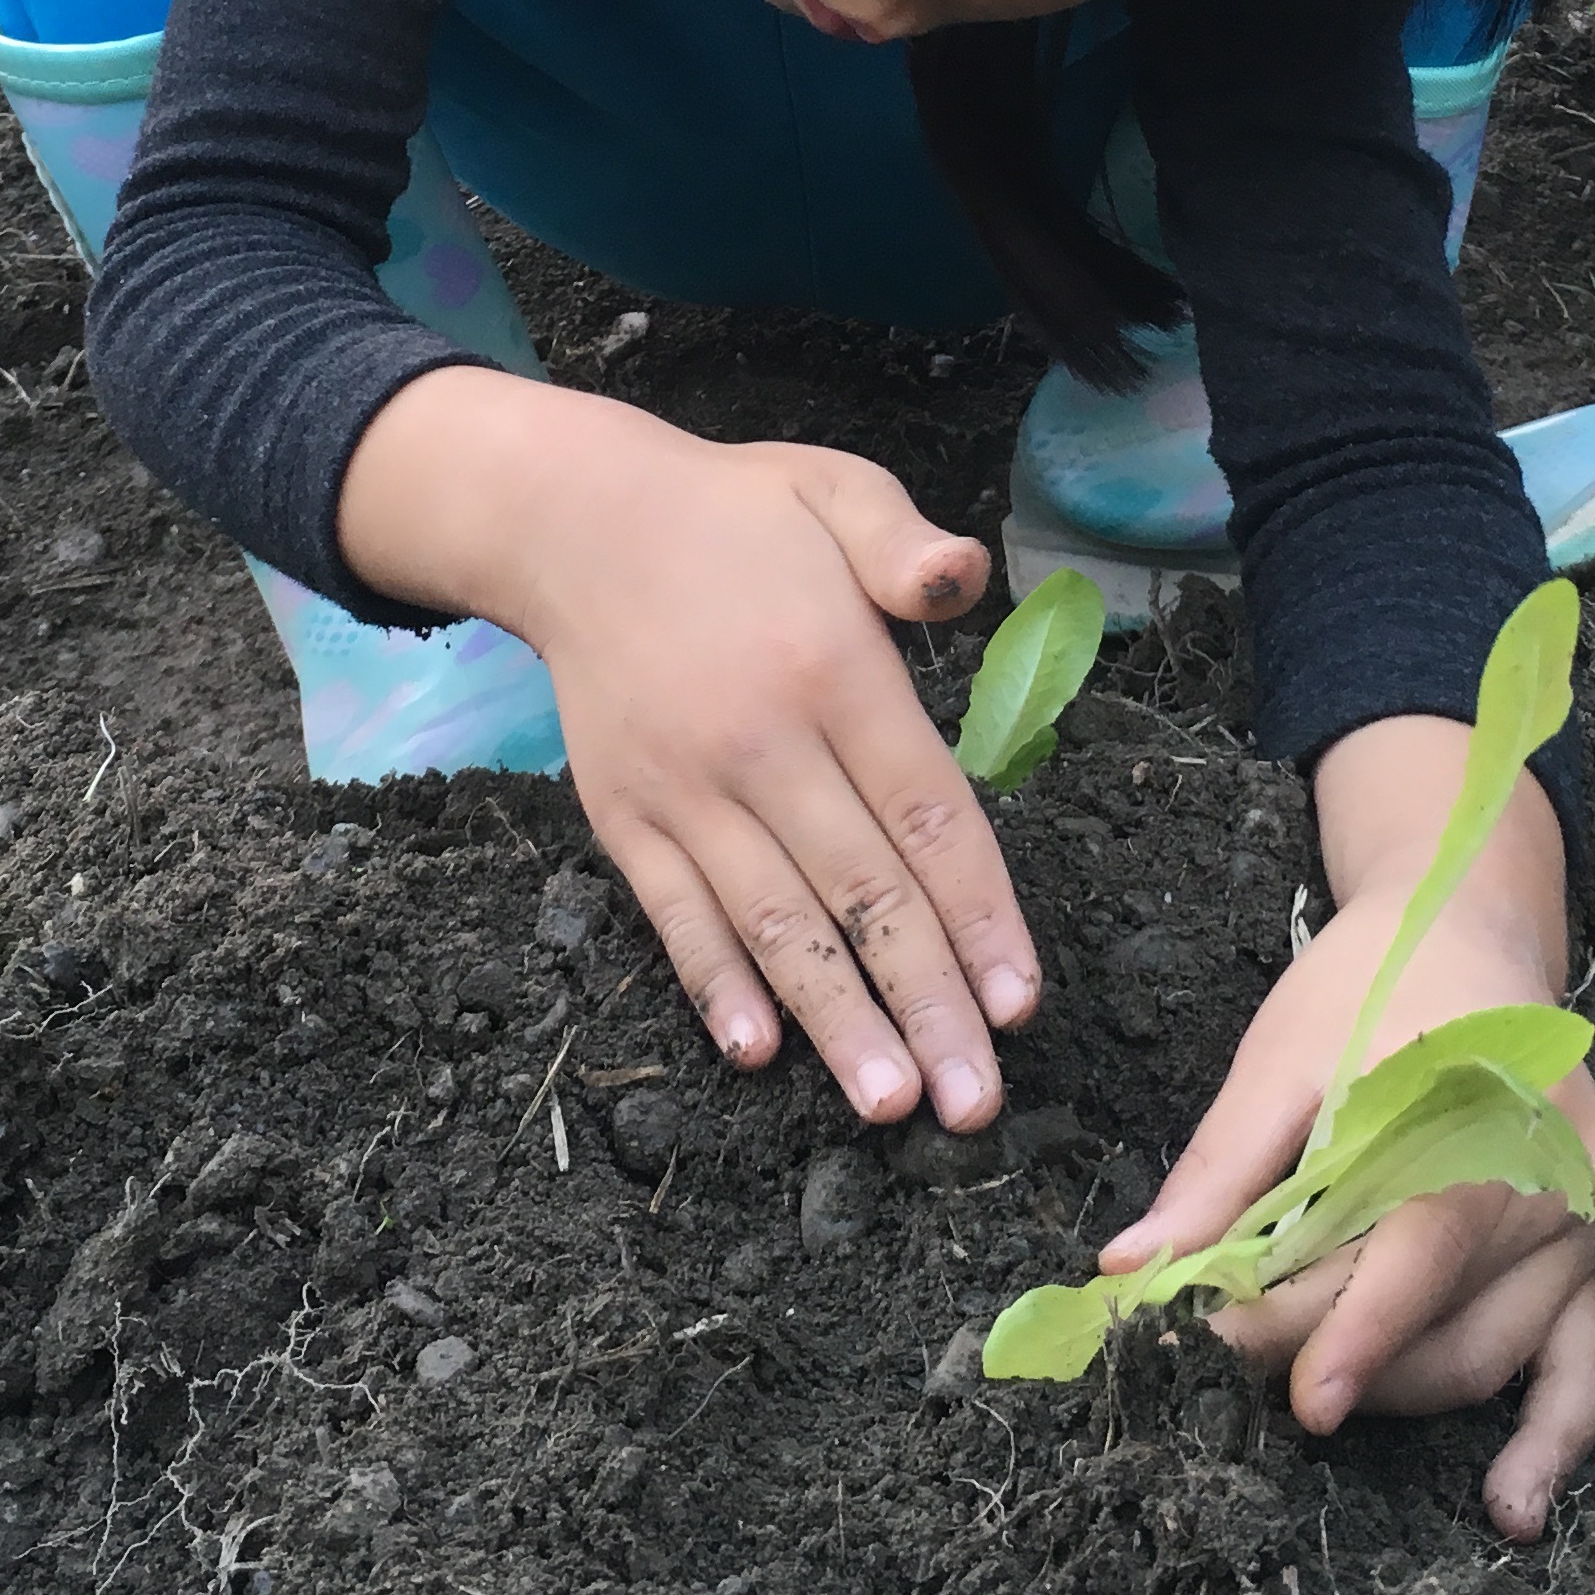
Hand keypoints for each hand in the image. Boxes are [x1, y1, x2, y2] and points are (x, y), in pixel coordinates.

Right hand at [337, 369, 1036, 1126]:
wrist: (574, 522)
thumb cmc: (734, 513)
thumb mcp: (834, 489)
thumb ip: (907, 545)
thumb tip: (965, 580)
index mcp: (832, 671)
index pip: (927, 817)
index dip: (980, 916)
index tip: (1020, 1004)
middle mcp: (761, 744)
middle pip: (864, 894)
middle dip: (926, 1005)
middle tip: (975, 1102)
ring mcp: (685, 789)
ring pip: (775, 924)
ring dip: (836, 1023)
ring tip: (888, 1105)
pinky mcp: (625, 816)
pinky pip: (676, 915)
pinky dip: (716, 985)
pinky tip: (758, 1051)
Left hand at [1099, 714, 1594, 1539]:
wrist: (1469, 929)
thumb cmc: (1371, 982)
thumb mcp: (1282, 1055)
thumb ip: (1221, 1171)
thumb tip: (1131, 1268)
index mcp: (1484, 1122)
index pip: (1405, 1260)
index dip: (1336, 1334)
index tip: (1277, 1389)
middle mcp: (1554, 1184)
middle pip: (1435, 1318)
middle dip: (1332, 1353)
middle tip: (1238, 1358)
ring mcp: (1583, 1226)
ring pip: (1488, 1356)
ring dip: (1395, 1388)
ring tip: (1313, 1397)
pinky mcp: (1591, 1253)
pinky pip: (1580, 1367)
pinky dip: (1547, 1439)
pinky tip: (1509, 1507)